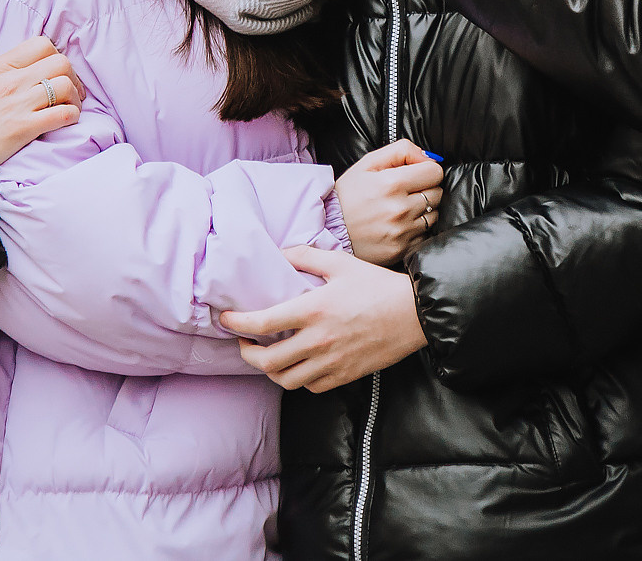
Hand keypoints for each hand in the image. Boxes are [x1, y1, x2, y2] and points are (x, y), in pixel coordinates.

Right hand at [0, 36, 84, 175]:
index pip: (41, 44)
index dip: (55, 54)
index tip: (55, 70)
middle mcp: (12, 81)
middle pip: (61, 62)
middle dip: (72, 76)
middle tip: (70, 90)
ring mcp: (19, 104)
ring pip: (65, 86)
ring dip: (75, 97)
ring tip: (71, 107)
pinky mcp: (23, 128)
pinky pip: (61, 115)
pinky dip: (71, 116)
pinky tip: (66, 120)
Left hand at [220, 248, 426, 392]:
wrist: (415, 314)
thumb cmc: (377, 285)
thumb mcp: (340, 262)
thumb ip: (305, 256)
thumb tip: (279, 254)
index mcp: (313, 309)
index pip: (261, 323)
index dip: (236, 324)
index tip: (226, 319)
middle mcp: (318, 340)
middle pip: (267, 361)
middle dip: (246, 354)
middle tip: (243, 342)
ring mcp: (331, 362)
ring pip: (285, 380)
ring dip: (270, 370)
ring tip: (267, 356)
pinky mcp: (344, 375)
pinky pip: (310, 386)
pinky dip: (297, 378)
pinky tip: (296, 364)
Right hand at [332, 139, 441, 265]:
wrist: (328, 230)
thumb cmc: (348, 194)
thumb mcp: (367, 163)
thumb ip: (401, 151)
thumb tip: (428, 156)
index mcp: (392, 183)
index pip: (435, 172)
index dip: (427, 170)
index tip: (416, 174)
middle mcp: (400, 208)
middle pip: (437, 193)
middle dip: (425, 189)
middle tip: (406, 192)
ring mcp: (402, 232)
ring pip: (434, 215)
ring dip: (423, 210)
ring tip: (401, 209)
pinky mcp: (402, 249)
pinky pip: (425, 235)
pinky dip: (416, 229)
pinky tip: (399, 225)